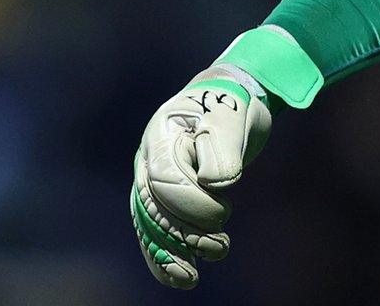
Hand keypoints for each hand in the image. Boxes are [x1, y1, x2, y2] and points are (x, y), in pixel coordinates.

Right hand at [130, 67, 271, 288]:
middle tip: (220, 247)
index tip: (224, 211)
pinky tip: (177, 278)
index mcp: (161, 136)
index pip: (165, 180)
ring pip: (151, 224)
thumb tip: (215, 183)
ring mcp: (152, 181)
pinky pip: (154, 231)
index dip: (191, 203)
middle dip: (184, 235)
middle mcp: (148, 161)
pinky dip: (163, 256)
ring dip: (171, 253)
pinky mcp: (163, 199)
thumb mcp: (230, 118)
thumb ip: (222, 148)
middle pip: (155, 207)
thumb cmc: (230, 106)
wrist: (228, 101)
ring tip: (193, 276)